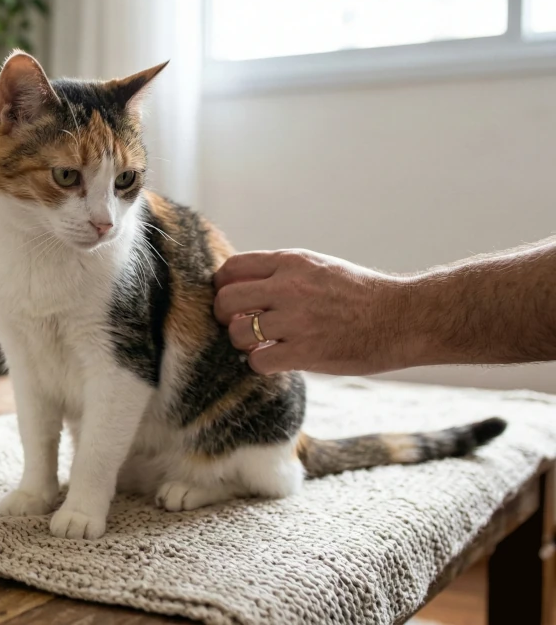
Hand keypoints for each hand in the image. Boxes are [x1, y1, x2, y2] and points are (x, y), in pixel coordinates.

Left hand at [213, 249, 412, 375]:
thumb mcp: (319, 268)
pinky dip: (260, 363)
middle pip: (225, 300)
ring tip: (259, 344)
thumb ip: (281, 273)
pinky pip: (257, 361)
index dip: (223, 285)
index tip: (230, 298)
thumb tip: (241, 285)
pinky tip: (276, 359)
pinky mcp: (305, 352)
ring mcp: (296, 320)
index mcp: (291, 263)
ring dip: (242, 343)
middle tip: (236, 324)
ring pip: (237, 333)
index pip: (233, 267)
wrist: (403, 318)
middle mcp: (289, 287)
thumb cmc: (360, 295)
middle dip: (223, 315)